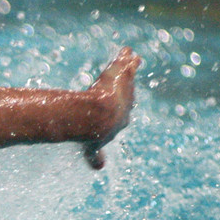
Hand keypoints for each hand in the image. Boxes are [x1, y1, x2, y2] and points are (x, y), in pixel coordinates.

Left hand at [82, 47, 139, 169]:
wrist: (94, 118)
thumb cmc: (87, 133)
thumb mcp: (91, 148)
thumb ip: (95, 156)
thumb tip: (100, 167)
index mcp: (118, 124)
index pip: (119, 118)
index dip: (118, 114)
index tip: (122, 110)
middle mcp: (125, 107)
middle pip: (127, 95)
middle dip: (127, 89)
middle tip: (127, 82)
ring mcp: (125, 91)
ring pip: (127, 79)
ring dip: (128, 69)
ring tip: (132, 60)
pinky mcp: (121, 75)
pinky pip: (124, 65)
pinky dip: (126, 59)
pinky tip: (127, 52)